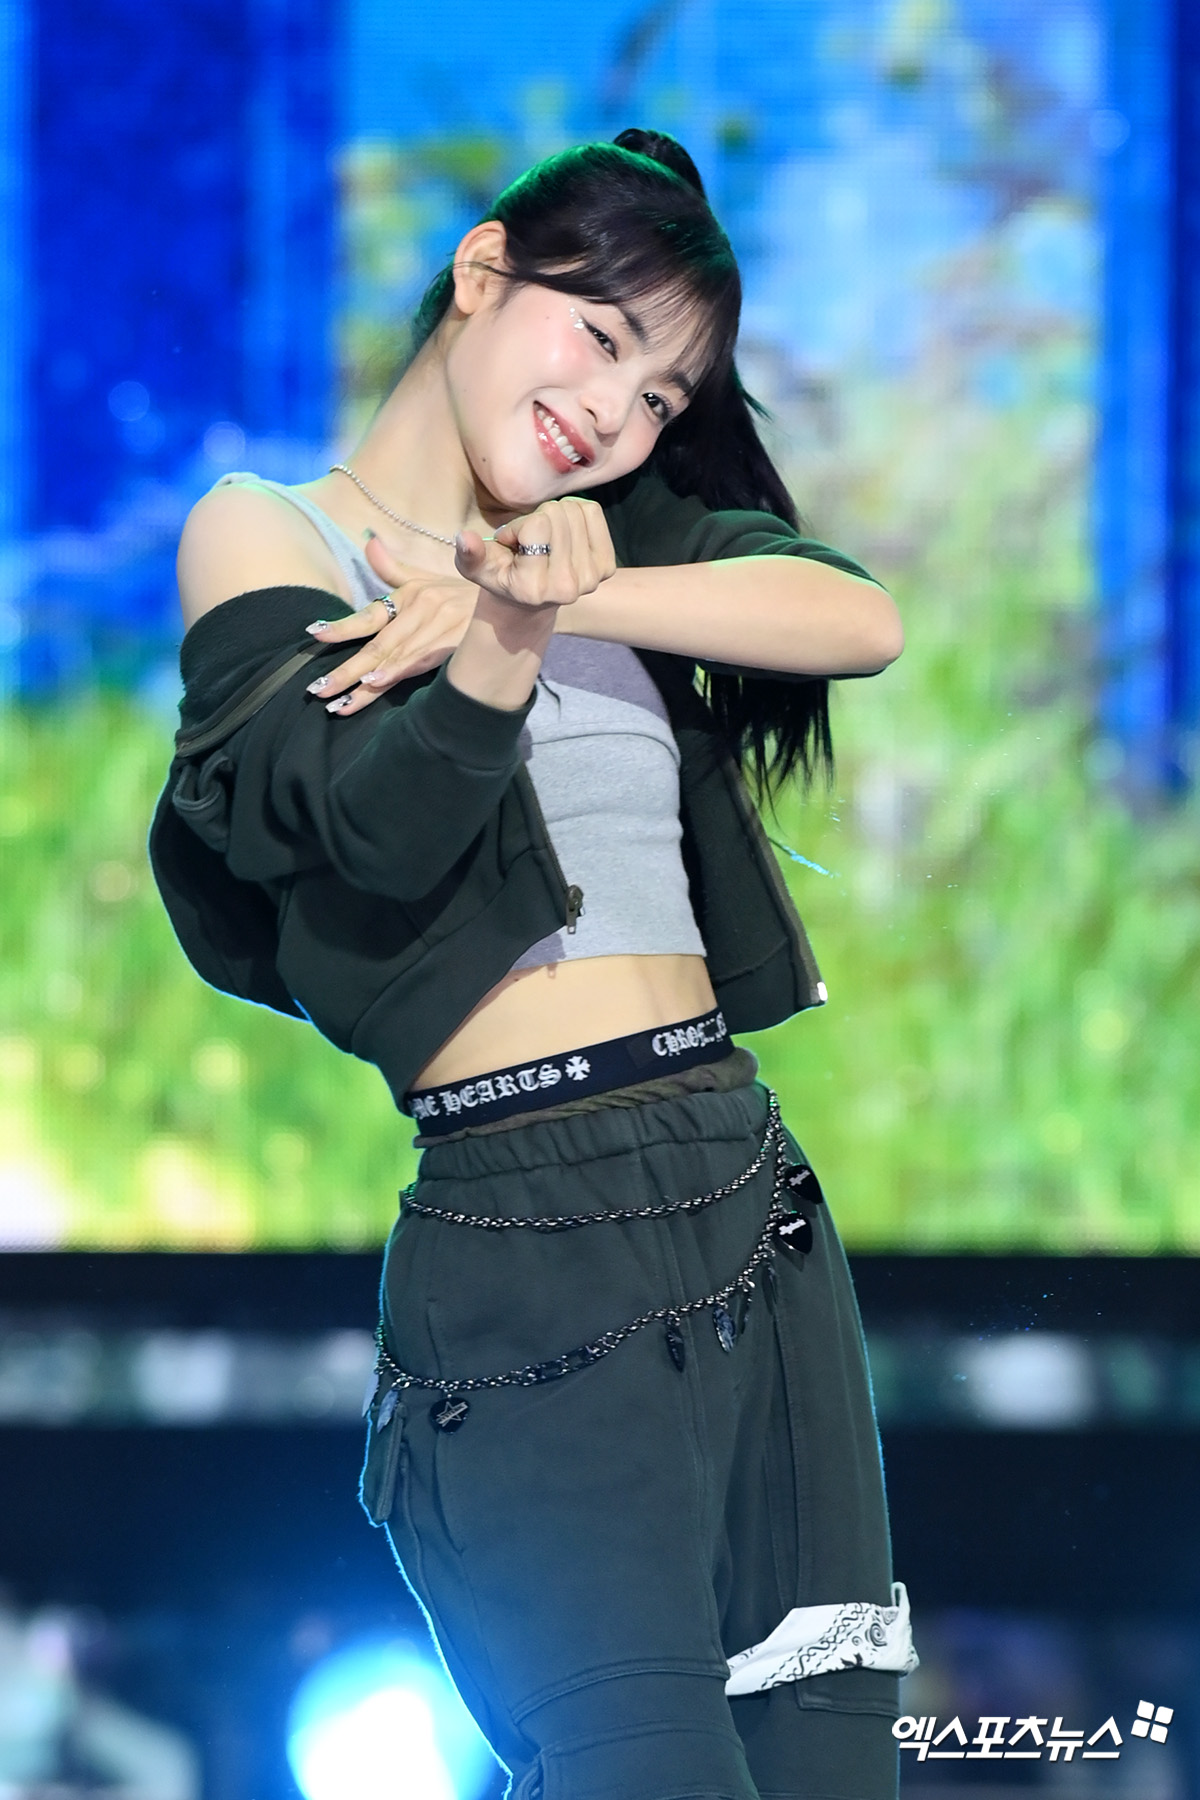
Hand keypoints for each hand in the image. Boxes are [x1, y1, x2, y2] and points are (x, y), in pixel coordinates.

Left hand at [305, 534, 478, 714]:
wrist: (509, 597)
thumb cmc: (462, 593)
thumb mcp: (426, 577)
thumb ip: (393, 568)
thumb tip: (368, 542)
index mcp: (409, 597)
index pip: (369, 615)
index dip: (343, 626)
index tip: (316, 635)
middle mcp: (420, 610)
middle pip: (377, 646)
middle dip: (346, 671)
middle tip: (318, 689)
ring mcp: (437, 628)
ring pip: (394, 659)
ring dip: (366, 684)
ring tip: (341, 702)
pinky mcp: (454, 643)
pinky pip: (422, 660)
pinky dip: (398, 672)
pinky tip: (378, 684)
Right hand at [455, 497, 615, 617]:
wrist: (531, 598)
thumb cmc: (501, 575)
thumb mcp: (477, 567)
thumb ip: (468, 554)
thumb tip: (464, 538)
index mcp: (533, 589)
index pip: (537, 525)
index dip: (519, 526)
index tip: (513, 544)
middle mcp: (566, 588)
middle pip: (558, 515)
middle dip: (538, 518)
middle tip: (531, 540)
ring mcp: (591, 579)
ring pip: (575, 511)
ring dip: (555, 516)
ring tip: (545, 539)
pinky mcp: (606, 567)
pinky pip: (593, 513)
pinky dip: (577, 512)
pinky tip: (565, 532)